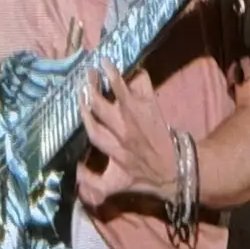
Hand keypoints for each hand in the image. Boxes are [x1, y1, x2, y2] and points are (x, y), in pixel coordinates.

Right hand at [76, 64, 178, 210]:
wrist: (176, 170)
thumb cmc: (144, 178)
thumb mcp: (115, 185)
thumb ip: (93, 184)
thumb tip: (73, 175)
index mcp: (113, 150)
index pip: (94, 130)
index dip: (84, 116)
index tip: (79, 100)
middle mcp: (123, 132)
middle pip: (101, 108)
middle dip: (91, 92)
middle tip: (85, 77)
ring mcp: (137, 118)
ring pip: (120, 94)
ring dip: (110, 77)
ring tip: (102, 63)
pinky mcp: (151, 108)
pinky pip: (142, 88)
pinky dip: (137, 75)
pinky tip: (130, 65)